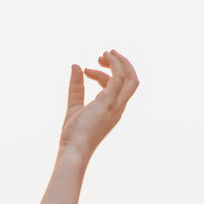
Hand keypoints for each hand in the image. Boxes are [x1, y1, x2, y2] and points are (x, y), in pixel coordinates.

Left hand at [58, 48, 138, 163]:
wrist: (73, 150)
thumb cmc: (73, 135)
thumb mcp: (74, 106)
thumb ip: (76, 87)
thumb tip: (76, 65)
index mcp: (112, 110)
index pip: (114, 86)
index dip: (101, 74)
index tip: (85, 71)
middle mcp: (118, 107)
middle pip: (131, 80)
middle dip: (119, 64)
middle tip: (101, 55)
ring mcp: (116, 105)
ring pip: (130, 77)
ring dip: (120, 62)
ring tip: (104, 53)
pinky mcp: (109, 102)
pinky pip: (119, 77)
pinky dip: (114, 64)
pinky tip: (103, 57)